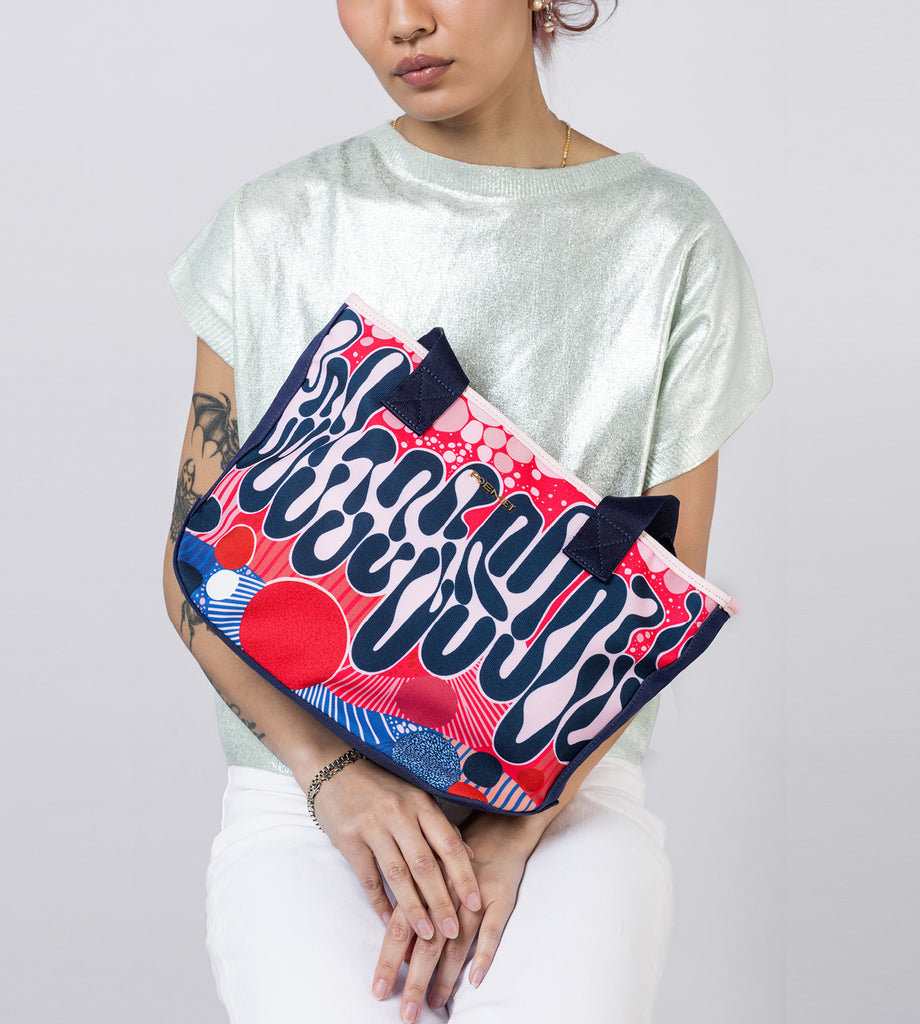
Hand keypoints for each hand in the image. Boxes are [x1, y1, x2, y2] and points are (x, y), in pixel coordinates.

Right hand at [308, 757, 481, 942]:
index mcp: (421, 802)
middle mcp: (399, 813)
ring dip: (413, 909)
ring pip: (398, 875)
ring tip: (426, 935)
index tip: (475, 905)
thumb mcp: (414, 796)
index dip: (464, 876)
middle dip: (442, 902)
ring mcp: (372, 826)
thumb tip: (471, 856)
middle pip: (426, 865)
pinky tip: (387, 921)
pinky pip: (368, 877)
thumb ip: (440, 826)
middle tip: (454, 931)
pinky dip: (379, 902)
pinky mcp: (348, 838)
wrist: (333, 768)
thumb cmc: (381, 785)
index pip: (450, 844)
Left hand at [372, 810, 558, 1020]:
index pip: (400, 928)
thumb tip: (396, 947)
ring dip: (445, 976)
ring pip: (457, 940)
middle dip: (414, 980)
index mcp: (423, 885)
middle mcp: (445, 892)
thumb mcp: (428, 872)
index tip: (377, 992)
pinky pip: (493, 929)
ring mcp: (474, 895)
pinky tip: (476, 979)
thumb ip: (412, 905)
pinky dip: (484, 954)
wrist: (497, 827)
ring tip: (435, 1004)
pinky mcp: (501, 896)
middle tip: (406, 1015)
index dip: (388, 961)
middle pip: (427, 941)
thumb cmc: (456, 855)